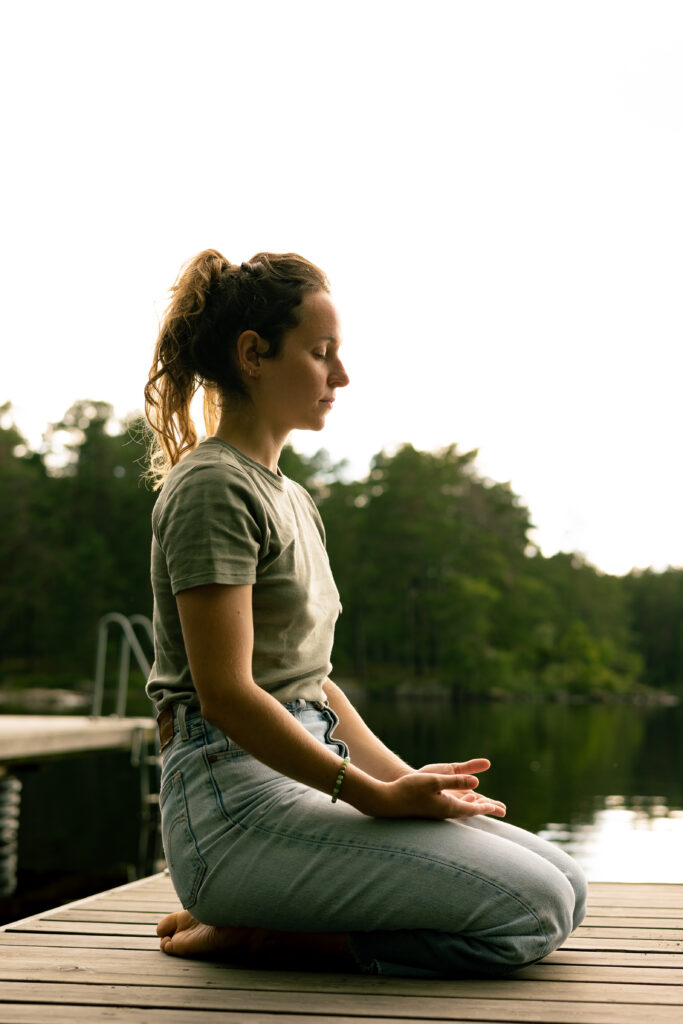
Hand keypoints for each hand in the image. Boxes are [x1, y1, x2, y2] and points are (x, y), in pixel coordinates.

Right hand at [364, 757, 505, 820]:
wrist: (387, 802)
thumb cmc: (410, 789)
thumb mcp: (435, 780)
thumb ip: (456, 781)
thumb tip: (477, 783)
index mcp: (449, 807)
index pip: (473, 809)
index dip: (486, 807)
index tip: (498, 808)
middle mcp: (444, 813)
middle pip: (468, 812)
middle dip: (482, 809)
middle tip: (498, 808)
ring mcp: (436, 813)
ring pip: (459, 811)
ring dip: (471, 806)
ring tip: (480, 801)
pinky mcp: (428, 811)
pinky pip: (449, 809)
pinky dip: (459, 804)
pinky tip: (457, 800)